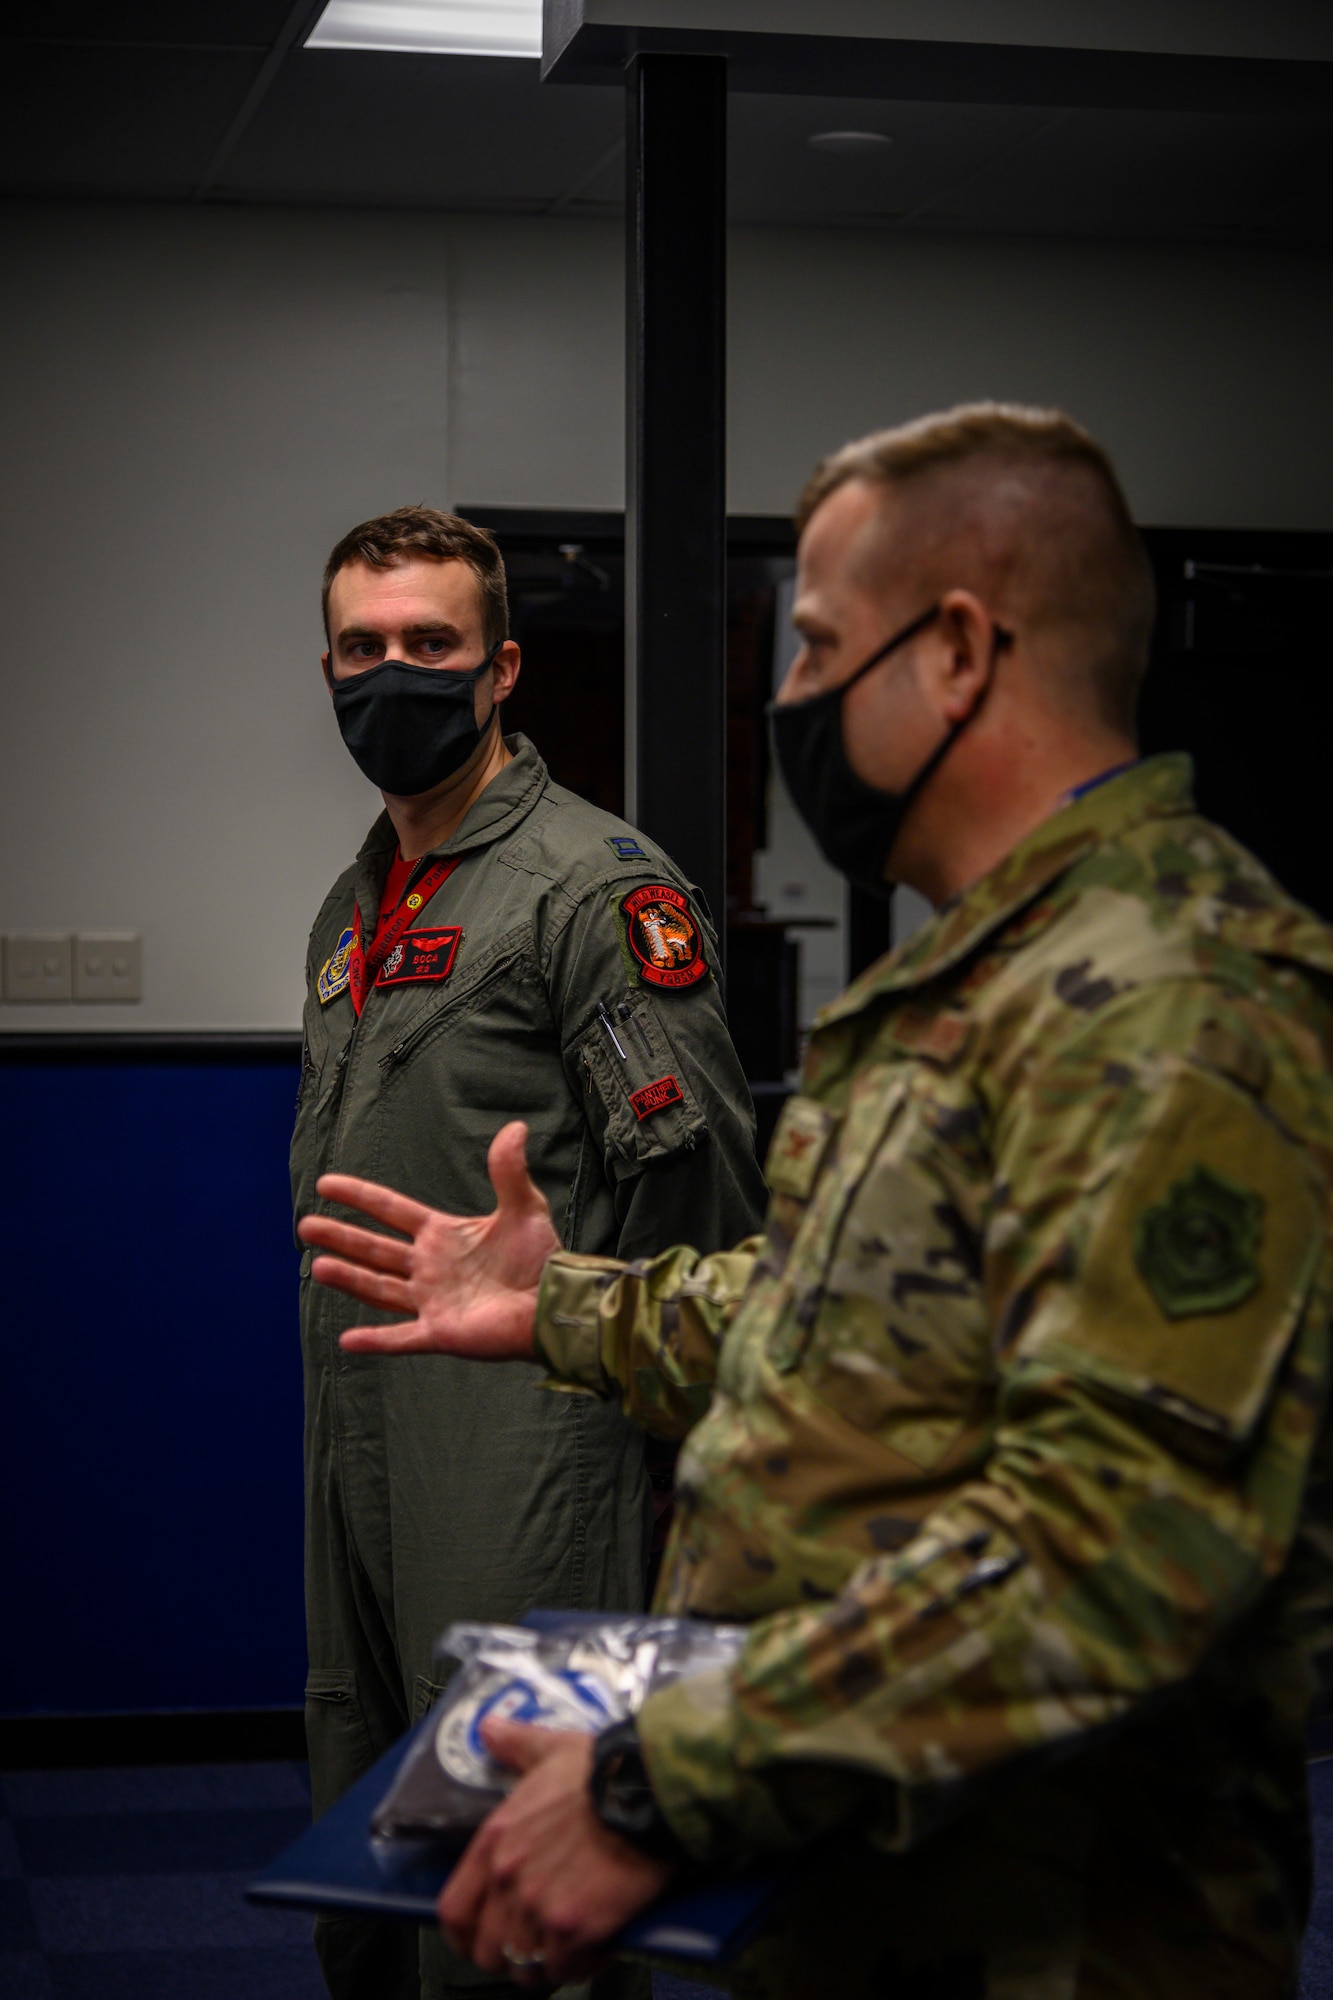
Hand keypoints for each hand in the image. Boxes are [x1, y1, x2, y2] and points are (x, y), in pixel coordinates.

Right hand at [298, 1121, 559, 1356]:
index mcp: (442, 1235)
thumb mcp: (524, 1207)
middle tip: (306, 1226)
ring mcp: (432, 1301)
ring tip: (317, 1265)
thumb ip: (509, 1171)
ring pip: (379, 1288)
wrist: (556, 1301)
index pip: (392, 1211)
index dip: (360, 1197)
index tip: (327, 1184)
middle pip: (375, 1250)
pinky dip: (376, 1341)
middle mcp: (430, 1267)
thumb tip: (514, 1127)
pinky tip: (347, 1340)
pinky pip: (402, 1338)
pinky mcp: (441, 1332)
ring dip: (349, 1278)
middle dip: (341, 1238)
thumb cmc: (542, 1258)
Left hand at [440, 1718, 673, 1986]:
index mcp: (495, 1841)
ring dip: (546, 1963)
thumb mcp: (549, 1748)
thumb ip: (514, 1744)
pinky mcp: (576, 1927)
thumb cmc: (602, 1770)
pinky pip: (567, 1969)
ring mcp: (540, 1906)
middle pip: (488, 1950)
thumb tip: (489, 1729)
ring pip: (527, 1967)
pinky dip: (581, 1965)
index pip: (454, 1911)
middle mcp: (509, 1878)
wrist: (647, 1788)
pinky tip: (597, 1946)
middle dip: (510, 1954)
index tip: (480, 1939)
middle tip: (536, 1944)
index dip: (464, 1936)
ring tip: (568, 1949)